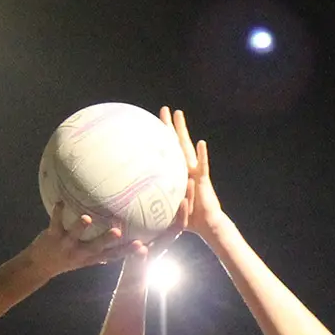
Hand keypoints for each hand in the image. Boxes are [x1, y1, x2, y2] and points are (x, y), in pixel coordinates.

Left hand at [23, 201, 132, 278]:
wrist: (39, 266)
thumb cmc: (65, 260)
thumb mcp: (84, 260)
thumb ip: (100, 254)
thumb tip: (119, 247)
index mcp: (90, 258)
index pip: (113, 256)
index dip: (127, 252)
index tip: (142, 246)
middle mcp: (80, 253)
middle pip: (96, 247)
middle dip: (107, 239)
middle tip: (118, 231)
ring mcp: (66, 245)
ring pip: (74, 236)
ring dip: (80, 227)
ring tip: (87, 218)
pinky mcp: (52, 237)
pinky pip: (55, 223)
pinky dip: (57, 212)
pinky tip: (61, 201)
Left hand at [162, 108, 226, 240]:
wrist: (206, 225)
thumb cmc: (186, 219)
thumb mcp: (164, 209)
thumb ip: (152, 204)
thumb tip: (128, 208)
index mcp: (176, 174)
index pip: (166, 153)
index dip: (159, 139)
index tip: (150, 125)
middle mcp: (186, 169)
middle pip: (176, 143)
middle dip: (170, 126)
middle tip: (164, 109)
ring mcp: (195, 172)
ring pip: (187, 148)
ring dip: (183, 130)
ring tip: (178, 114)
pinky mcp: (203, 180)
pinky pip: (202, 166)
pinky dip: (202, 155)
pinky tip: (201, 143)